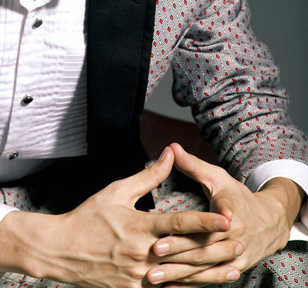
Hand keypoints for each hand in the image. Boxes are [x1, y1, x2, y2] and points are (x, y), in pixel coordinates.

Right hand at [0, 146, 234, 287]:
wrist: (60, 250)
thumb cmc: (88, 216)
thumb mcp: (117, 191)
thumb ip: (148, 176)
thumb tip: (168, 153)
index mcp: (138, 226)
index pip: (178, 223)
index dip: (205, 221)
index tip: (227, 218)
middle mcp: (141, 253)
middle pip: (185, 252)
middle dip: (215, 249)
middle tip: (241, 245)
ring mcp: (137, 275)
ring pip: (178, 275)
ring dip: (207, 274)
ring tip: (231, 270)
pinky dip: (182, 287)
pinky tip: (200, 285)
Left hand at [146, 143, 303, 286]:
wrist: (270, 221)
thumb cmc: (237, 195)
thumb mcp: (217, 177)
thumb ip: (193, 165)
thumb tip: (172, 147)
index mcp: (228, 213)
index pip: (206, 224)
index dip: (186, 231)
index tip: (165, 234)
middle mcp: (233, 238)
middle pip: (201, 249)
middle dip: (176, 254)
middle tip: (151, 256)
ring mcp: (234, 257)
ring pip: (203, 268)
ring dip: (179, 275)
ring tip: (154, 278)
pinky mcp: (233, 269)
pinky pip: (209, 279)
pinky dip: (190, 285)